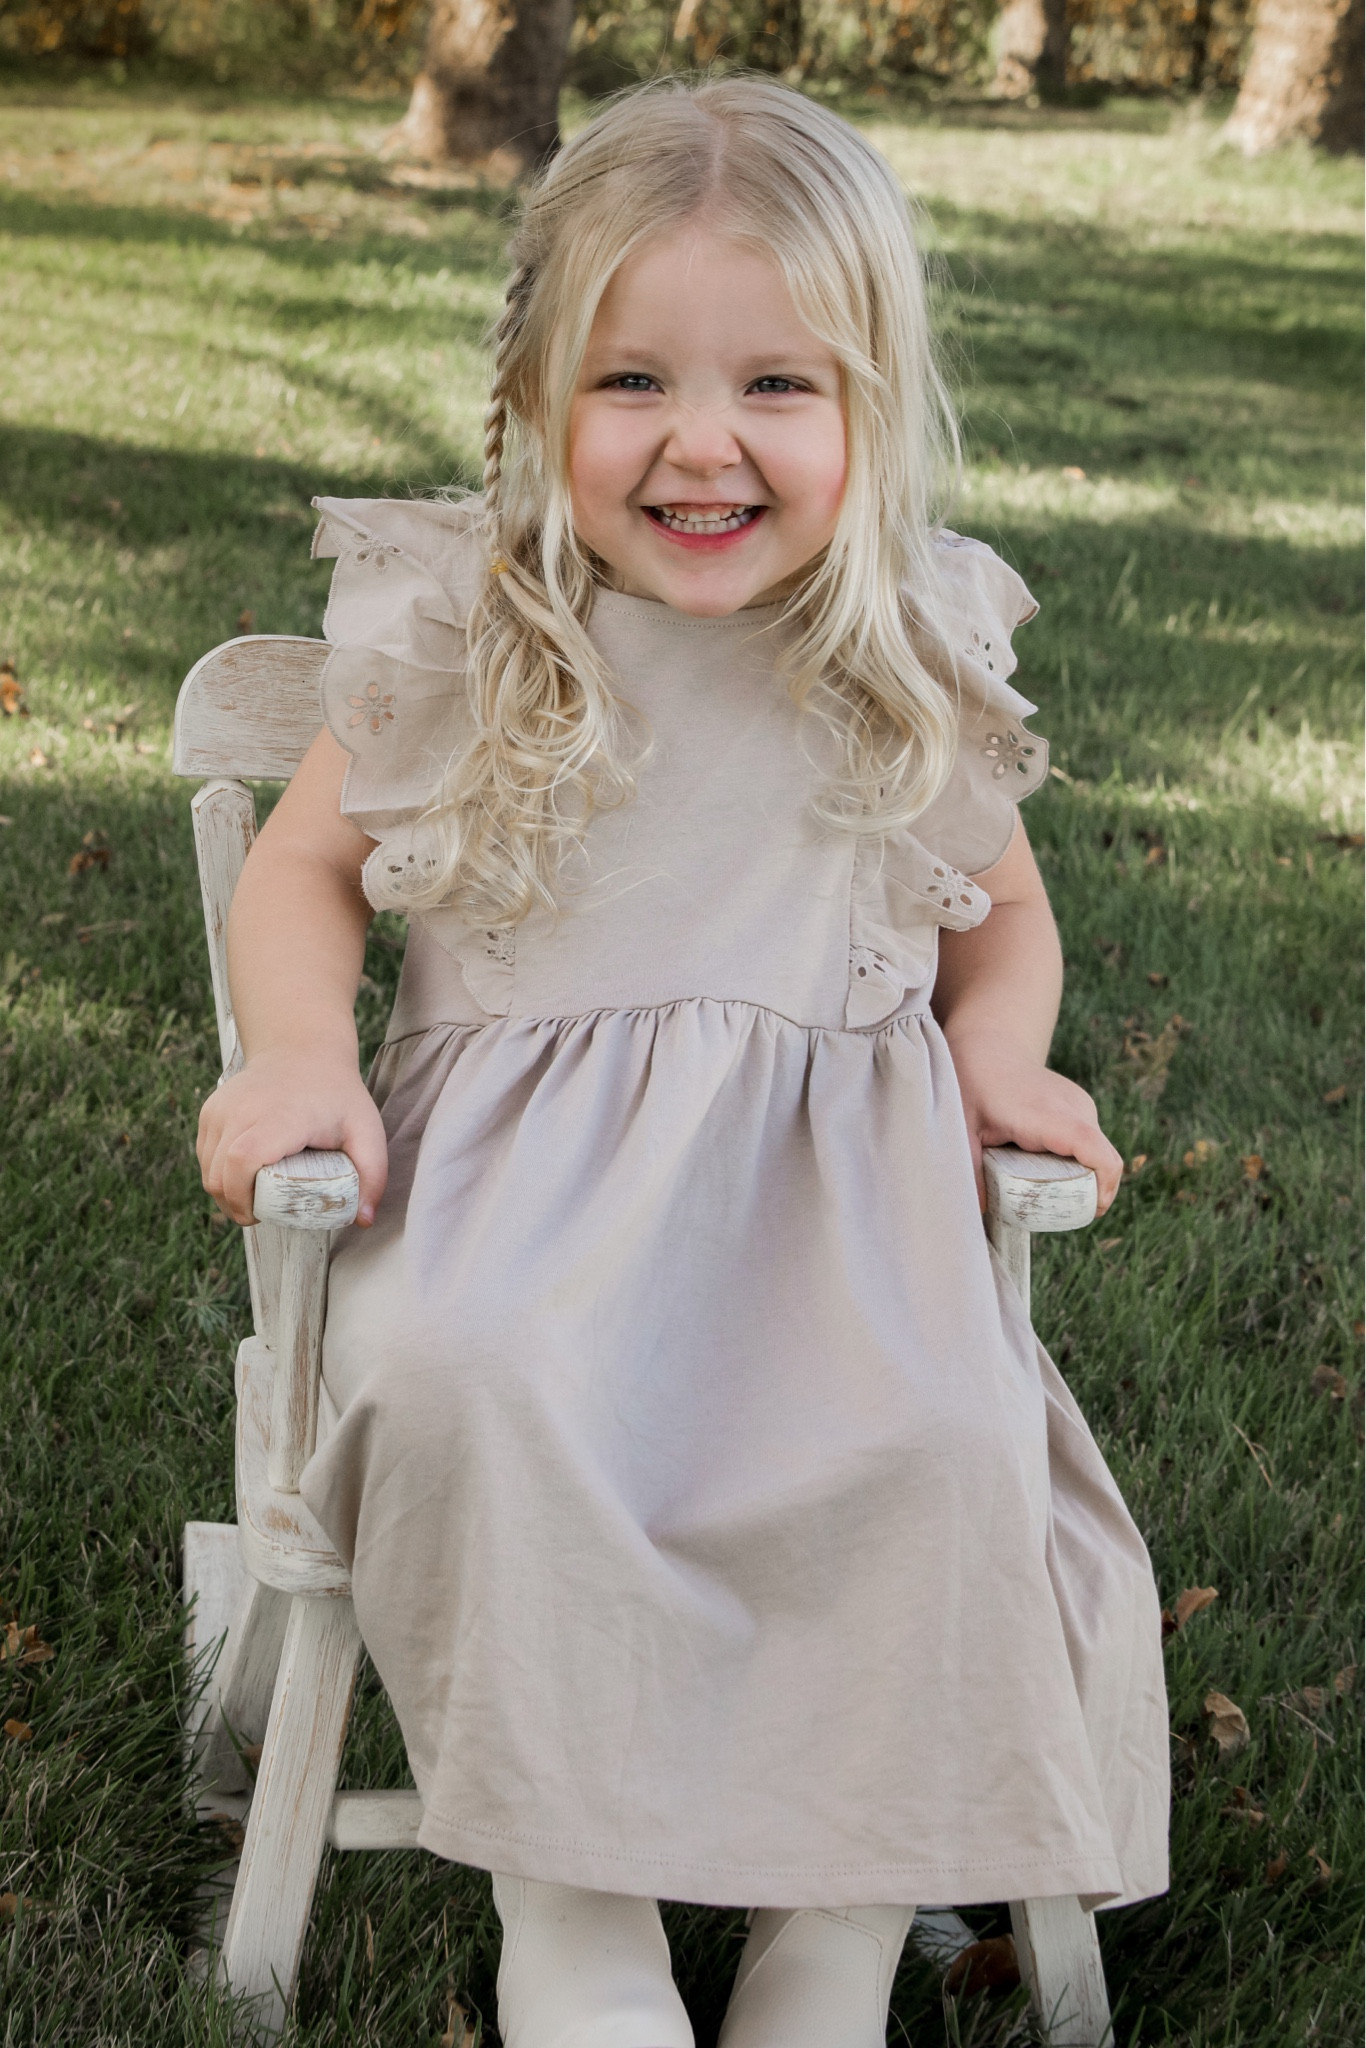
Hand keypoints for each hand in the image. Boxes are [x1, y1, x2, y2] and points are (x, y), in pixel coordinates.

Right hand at [197, 1048, 388, 1227]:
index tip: (259, 1216)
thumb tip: (364, 1220)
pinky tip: (239, 1179)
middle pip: (218, 1173)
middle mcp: (243, 1110)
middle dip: (233, 1205)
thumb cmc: (337, 1095)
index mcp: (280, 1117)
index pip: (242, 1161)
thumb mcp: (367, 1131)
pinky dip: (216, 1172)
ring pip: (207, 1168)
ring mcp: (222, 1108)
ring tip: (250, 1199)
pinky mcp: (210, 1109)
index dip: (242, 1198)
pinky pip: (204, 1153)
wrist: (302, 1049)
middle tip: (258, 1215)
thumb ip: (373, 1175)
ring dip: (223, 1191)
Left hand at [945, 1029, 1122, 1218]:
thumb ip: (969, 1170)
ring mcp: (1081, 1106)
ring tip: (1040, 1186)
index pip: (1094, 1151)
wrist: (989, 1045)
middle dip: (1087, 1192)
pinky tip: (1041, 1165)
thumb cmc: (973, 1083)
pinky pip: (1089, 1144)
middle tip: (1051, 1210)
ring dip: (1078, 1176)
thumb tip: (978, 1212)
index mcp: (1048, 1114)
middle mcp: (1074, 1108)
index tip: (1091, 1211)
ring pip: (1096, 1154)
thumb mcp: (961, 1127)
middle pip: (1101, 1160)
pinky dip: (1074, 1162)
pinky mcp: (1081, 1108)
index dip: (1103, 1186)